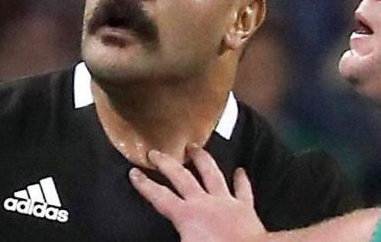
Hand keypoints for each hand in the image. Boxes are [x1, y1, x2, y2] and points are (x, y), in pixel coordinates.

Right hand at [131, 146, 264, 241]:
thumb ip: (175, 236)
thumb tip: (156, 238)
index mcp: (185, 215)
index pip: (159, 196)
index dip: (144, 184)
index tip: (135, 172)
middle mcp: (203, 203)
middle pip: (181, 177)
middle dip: (167, 163)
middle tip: (157, 153)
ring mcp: (225, 203)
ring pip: (212, 175)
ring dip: (202, 160)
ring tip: (195, 147)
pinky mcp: (245, 209)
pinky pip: (244, 191)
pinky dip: (242, 181)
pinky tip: (241, 171)